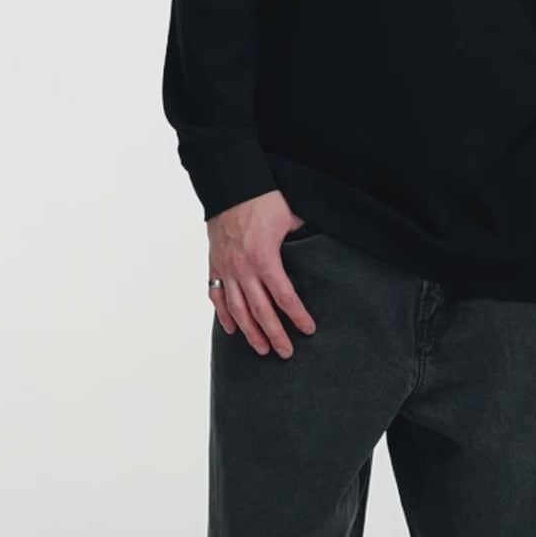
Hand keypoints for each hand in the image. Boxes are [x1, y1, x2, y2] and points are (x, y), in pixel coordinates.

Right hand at [207, 190, 317, 357]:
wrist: (230, 184)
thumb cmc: (261, 196)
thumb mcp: (290, 215)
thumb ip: (304, 232)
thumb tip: (320, 238)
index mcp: (265, 258)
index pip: (284, 296)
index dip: (297, 315)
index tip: (308, 329)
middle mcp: (243, 268)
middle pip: (260, 311)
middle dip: (274, 335)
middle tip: (285, 352)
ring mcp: (226, 267)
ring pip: (237, 309)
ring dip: (249, 332)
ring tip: (260, 349)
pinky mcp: (214, 263)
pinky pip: (216, 294)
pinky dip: (223, 314)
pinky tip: (232, 328)